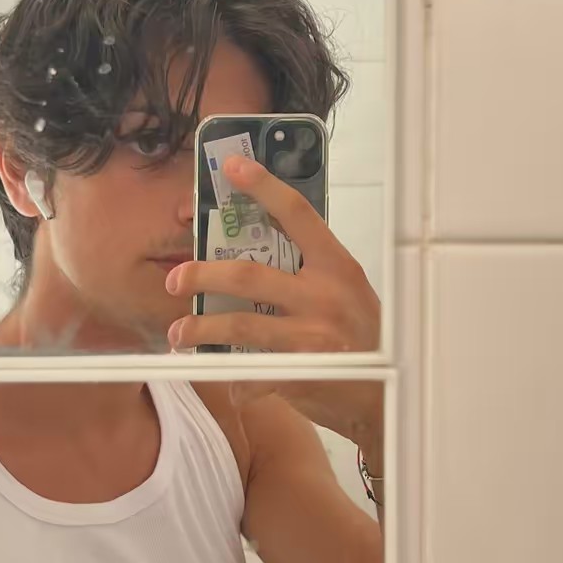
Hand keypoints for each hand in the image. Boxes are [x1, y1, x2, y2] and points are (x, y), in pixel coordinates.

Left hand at [165, 155, 382, 448]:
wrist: (388, 395)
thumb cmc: (368, 336)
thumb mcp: (348, 291)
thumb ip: (312, 272)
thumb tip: (260, 251)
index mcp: (337, 266)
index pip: (297, 215)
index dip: (264, 187)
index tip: (232, 167)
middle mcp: (324, 294)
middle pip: (248, 273)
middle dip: (202, 275)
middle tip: (175, 279)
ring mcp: (312, 336)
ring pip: (240, 324)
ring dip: (201, 330)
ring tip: (178, 335)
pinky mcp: (302, 374)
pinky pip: (251, 374)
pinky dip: (235, 380)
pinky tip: (229, 382)